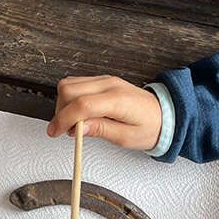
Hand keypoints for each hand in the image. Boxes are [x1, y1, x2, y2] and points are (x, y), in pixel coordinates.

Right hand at [47, 75, 161, 150]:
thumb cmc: (150, 127)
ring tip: (71, 122)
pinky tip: (76, 112)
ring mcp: (104, 80)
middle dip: (60, 110)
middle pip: (69, 89)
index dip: (64, 119)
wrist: (164, 114)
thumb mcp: (127, 138)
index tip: (55, 132)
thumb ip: (100, 130)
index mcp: (118, 100)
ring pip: (68, 83)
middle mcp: (109, 84)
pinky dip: (69, 98)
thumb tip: (77, 129)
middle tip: (64, 130)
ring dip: (63, 103)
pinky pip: (75, 83)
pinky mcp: (100, 80)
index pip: (82, 104)